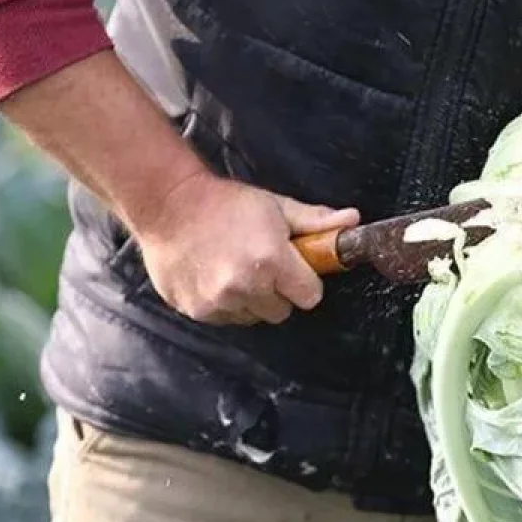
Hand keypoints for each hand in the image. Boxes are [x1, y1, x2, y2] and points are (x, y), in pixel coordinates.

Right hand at [132, 171, 359, 324]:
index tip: (296, 269)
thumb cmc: (227, 203)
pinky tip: (216, 275)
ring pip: (253, 317)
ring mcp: (218, 302)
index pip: (310, 297)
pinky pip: (226, 318)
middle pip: (283, 312)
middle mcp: (245, 287)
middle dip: (279, 292)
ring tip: (237, 268)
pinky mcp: (196, 310)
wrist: (168, 205)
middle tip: (264, 266)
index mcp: (272, 261)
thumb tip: (353, 221)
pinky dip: (226, 304)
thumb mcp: (276, 207)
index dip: (306, 282)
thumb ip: (316, 221)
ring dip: (251, 300)